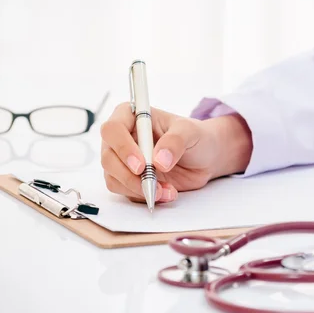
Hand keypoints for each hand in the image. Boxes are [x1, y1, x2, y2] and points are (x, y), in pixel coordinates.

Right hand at [100, 103, 251, 204]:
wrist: (205, 158)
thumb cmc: (195, 137)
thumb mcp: (190, 132)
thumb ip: (175, 141)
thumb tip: (158, 161)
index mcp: (131, 116)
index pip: (113, 129)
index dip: (123, 148)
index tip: (141, 165)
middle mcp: (122, 138)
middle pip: (108, 158)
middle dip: (128, 175)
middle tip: (151, 184)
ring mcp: (123, 160)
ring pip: (114, 178)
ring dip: (138, 189)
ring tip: (166, 191)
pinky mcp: (130, 179)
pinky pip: (126, 192)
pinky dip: (144, 196)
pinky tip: (165, 193)